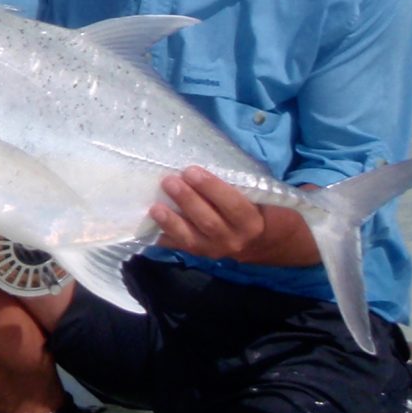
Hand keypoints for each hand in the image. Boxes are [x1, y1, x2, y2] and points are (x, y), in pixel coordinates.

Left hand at [149, 166, 267, 260]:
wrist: (263, 243)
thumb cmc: (258, 209)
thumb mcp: (258, 197)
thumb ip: (239, 185)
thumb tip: (207, 158)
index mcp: (251, 222)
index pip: (232, 205)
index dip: (211, 188)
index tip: (191, 171)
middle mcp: (234, 240)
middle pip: (208, 221)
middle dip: (187, 201)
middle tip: (169, 181)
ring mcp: (215, 250)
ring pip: (191, 238)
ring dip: (172, 222)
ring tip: (155, 207)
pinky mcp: (200, 254)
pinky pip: (179, 247)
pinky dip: (163, 237)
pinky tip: (148, 226)